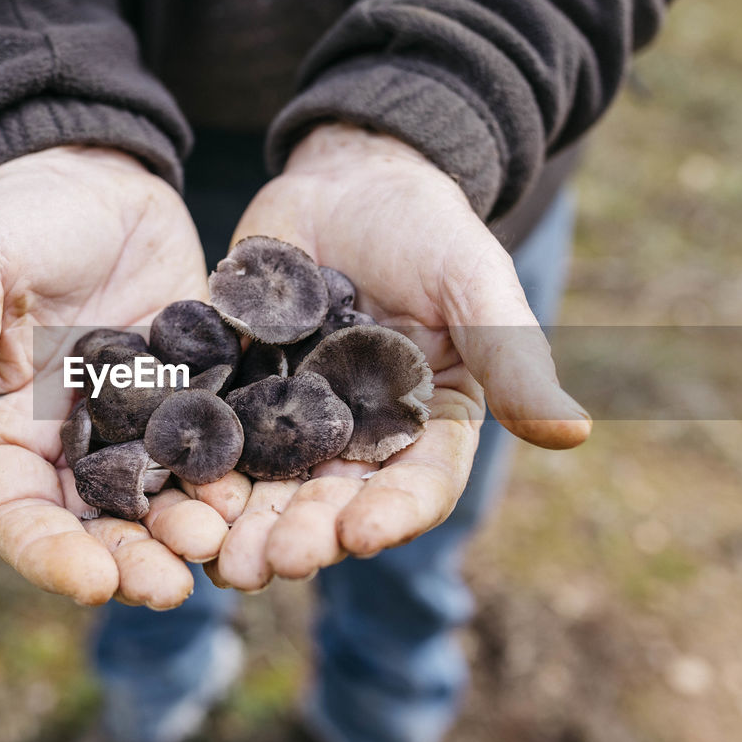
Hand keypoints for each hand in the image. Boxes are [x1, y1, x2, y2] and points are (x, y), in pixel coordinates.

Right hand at [0, 147, 230, 608]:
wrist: (96, 176)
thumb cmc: (18, 217)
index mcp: (7, 430)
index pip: (20, 516)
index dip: (51, 556)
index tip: (93, 584)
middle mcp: (73, 444)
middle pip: (99, 526)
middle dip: (133, 561)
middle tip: (175, 587)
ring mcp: (139, 424)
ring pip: (162, 499)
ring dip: (188, 531)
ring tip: (220, 545)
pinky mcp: (196, 395)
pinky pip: (215, 449)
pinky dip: (233, 478)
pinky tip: (258, 493)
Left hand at [207, 123, 591, 589]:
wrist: (348, 177)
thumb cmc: (428, 227)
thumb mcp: (477, 285)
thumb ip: (514, 360)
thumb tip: (576, 435)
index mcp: (429, 425)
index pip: (418, 485)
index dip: (393, 514)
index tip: (362, 534)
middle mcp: (362, 439)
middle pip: (334, 503)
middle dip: (302, 536)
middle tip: (264, 565)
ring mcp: (295, 421)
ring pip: (270, 487)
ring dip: (243, 524)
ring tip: (212, 554)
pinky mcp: (239, 394)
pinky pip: (215, 438)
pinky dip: (195, 468)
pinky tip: (165, 490)